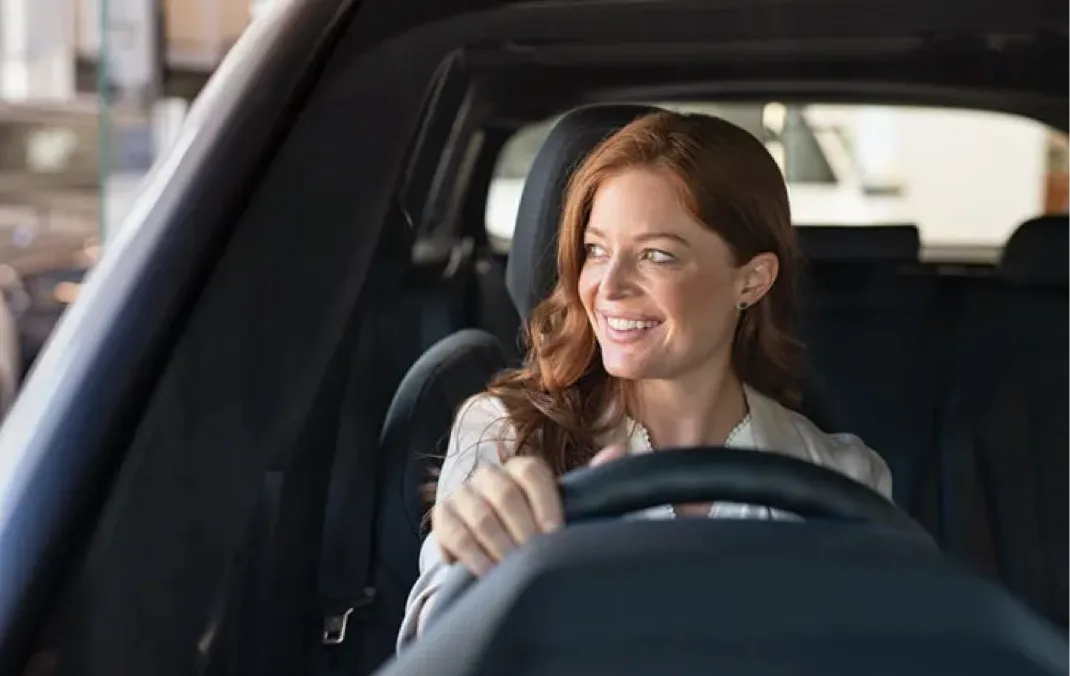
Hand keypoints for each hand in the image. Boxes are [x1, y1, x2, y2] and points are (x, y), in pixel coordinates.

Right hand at [432, 444, 628, 574]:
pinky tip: (490, 572)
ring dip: (500, 545)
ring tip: (515, 568)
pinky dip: (474, 556)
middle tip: (536, 556)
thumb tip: (618, 452)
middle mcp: (489, 476)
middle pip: (504, 493)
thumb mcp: (560, 507)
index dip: (545, 502)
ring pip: (480, 516)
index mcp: (520, 470)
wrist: (490, 547)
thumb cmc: (532, 527)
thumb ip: (588, 482)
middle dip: (523, 530)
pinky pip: (456, 534)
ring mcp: (463, 496)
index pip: (530, 472)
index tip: (556, 533)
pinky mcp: (443, 519)